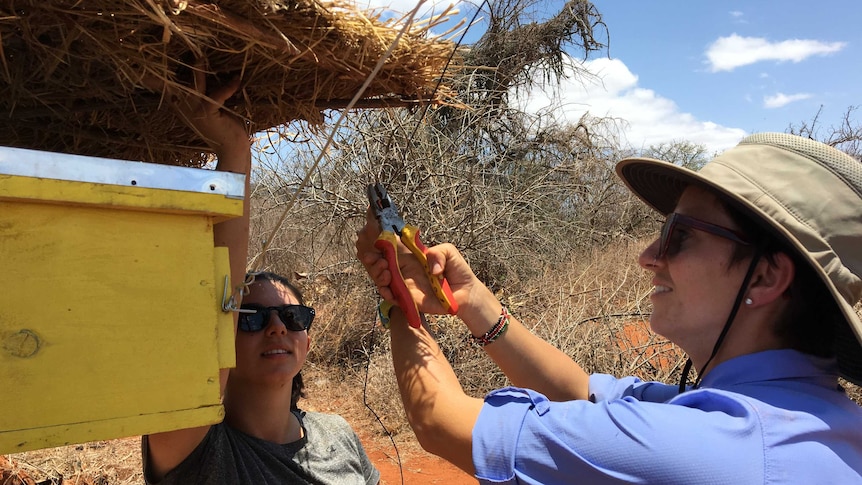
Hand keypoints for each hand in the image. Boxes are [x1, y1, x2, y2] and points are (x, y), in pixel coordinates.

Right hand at [145, 60, 249, 168]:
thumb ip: (202, 89)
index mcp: (180, 104)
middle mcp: (183, 106)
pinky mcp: (209, 113)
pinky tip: (236, 81)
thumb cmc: (223, 125)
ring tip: (201, 57)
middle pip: (170, 84)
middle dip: (163, 69)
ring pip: (193, 86)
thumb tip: (201, 66)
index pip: (163, 86)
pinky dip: (228, 87)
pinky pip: (217, 95)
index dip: (151, 75)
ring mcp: (195, 110)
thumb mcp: (208, 105)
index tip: (142, 62)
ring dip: (198, 70)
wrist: (231, 149)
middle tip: (163, 50)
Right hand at [356, 208, 481, 315]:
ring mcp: (405, 284)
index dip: (378, 243)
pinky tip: (387, 289)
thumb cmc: (457, 270)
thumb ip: (438, 253)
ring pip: (382, 279)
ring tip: (385, 272)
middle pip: (380, 262)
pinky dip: (386, 293)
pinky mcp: (408, 299)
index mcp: (411, 256)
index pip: (390, 247)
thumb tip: (431, 270)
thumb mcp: (449, 252)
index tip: (371, 239)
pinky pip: (391, 297)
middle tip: (374, 258)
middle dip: (372, 260)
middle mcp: (405, 269)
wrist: (465, 293)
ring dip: (377, 274)